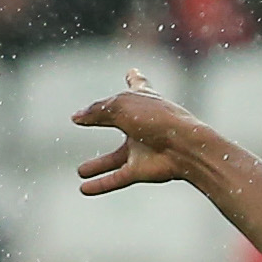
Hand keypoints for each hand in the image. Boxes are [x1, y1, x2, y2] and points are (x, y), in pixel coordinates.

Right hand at [75, 70, 204, 193]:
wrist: (185, 147)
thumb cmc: (157, 119)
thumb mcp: (121, 106)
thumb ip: (96, 111)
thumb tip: (76, 118)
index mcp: (144, 100)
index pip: (139, 86)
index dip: (135, 79)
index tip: (132, 72)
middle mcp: (143, 124)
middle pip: (123, 121)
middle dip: (110, 120)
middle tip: (91, 120)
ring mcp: (142, 148)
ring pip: (115, 159)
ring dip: (99, 165)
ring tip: (81, 171)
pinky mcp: (141, 169)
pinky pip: (117, 178)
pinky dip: (101, 184)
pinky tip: (83, 189)